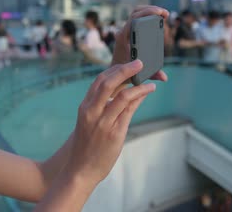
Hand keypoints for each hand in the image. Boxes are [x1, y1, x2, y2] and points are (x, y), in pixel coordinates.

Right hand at [65, 60, 155, 184]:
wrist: (80, 169)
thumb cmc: (86, 146)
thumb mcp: (90, 123)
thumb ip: (103, 108)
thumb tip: (122, 93)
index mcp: (85, 107)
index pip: (99, 81)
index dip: (114, 70)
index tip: (126, 64)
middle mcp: (92, 112)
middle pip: (108, 82)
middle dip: (125, 69)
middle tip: (139, 62)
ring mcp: (103, 122)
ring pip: (122, 95)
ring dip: (139, 84)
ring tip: (151, 79)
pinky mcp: (114, 133)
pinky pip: (129, 110)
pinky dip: (140, 97)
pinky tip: (148, 91)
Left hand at [112, 6, 168, 81]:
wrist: (114, 73)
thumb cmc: (125, 73)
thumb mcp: (139, 73)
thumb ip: (152, 74)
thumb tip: (164, 77)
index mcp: (123, 38)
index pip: (133, 20)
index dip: (146, 13)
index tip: (159, 14)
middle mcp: (123, 32)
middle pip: (136, 13)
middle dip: (151, 10)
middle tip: (165, 13)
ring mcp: (125, 31)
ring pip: (136, 14)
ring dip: (150, 11)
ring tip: (164, 14)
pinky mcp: (129, 32)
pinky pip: (138, 20)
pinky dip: (148, 16)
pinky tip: (159, 19)